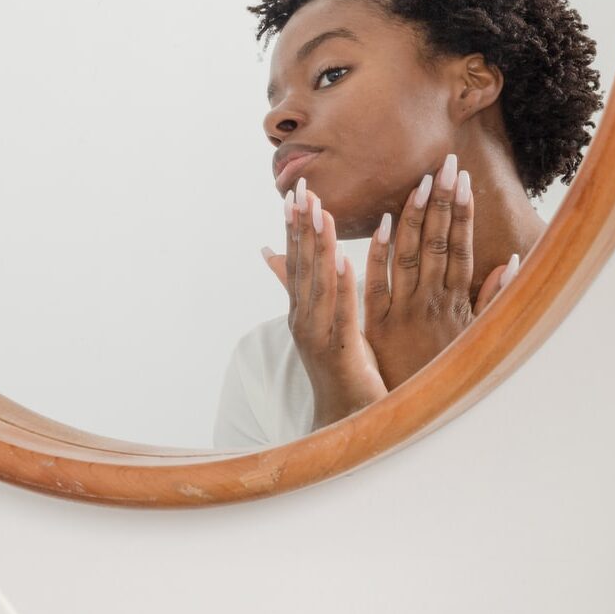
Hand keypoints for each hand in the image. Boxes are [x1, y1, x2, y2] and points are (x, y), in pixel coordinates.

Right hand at [267, 180, 387, 429]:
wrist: (345, 422)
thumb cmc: (340, 370)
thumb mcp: (320, 323)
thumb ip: (299, 287)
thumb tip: (270, 253)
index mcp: (302, 311)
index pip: (296, 261)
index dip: (295, 227)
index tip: (295, 194)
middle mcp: (304, 319)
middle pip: (302, 266)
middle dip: (303, 227)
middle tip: (303, 191)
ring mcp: (318, 336)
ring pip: (319, 283)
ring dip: (320, 247)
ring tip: (321, 214)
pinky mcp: (341, 352)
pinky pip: (343, 313)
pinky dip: (342, 286)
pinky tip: (345, 260)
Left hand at [362, 154, 516, 388]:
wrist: (414, 414)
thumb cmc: (444, 374)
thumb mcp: (475, 338)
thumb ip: (491, 300)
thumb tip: (511, 262)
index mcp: (454, 302)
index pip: (460, 247)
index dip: (462, 213)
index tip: (463, 180)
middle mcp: (432, 301)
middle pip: (438, 243)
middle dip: (443, 202)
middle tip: (447, 163)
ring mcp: (405, 310)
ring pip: (411, 255)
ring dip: (415, 217)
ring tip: (422, 181)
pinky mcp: (378, 324)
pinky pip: (377, 283)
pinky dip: (380, 253)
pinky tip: (382, 224)